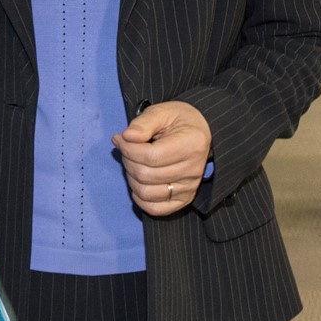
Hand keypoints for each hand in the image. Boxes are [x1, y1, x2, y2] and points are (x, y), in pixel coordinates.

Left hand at [112, 101, 211, 216]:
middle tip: (126, 148)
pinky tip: (137, 182)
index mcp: (191, 145)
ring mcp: (190, 187)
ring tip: (132, 162)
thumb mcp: (161, 112)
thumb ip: (143, 123)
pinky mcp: (185, 199)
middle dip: (128, 161)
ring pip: (147, 193)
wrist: (199, 132)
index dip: (128, 149)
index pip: (151, 156)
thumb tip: (126, 137)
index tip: (120, 139)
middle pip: (146, 176)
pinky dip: (140, 198)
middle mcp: (193, 170)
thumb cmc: (179, 121)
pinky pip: (156, 209)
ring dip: (131, 178)